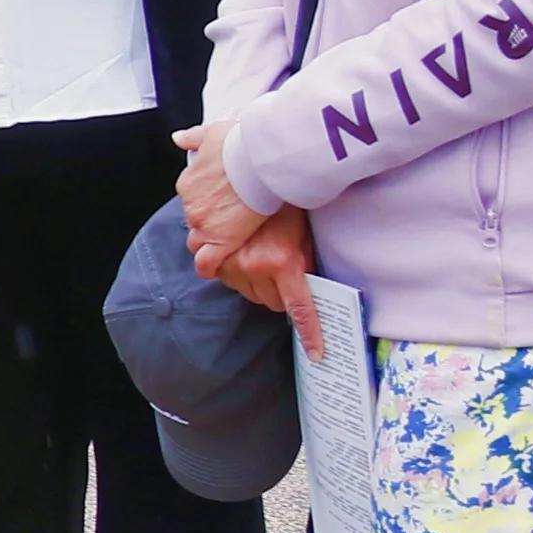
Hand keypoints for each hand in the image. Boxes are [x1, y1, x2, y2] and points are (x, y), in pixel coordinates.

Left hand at [171, 123, 265, 260]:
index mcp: (189, 183)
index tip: (215, 207)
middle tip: (226, 224)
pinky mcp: (221, 239)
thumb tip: (178, 138)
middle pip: (195, 221)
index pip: (192, 201)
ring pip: (200, 240)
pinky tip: (215, 269)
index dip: (205, 207)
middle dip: (207, 224)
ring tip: (226, 244)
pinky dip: (210, 266)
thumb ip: (193, 137)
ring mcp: (204, 223)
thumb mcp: (212, 133)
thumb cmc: (240, 144)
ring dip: (210, 243)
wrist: (256, 159)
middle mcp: (191, 204)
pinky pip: (208, 260)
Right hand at [212, 205, 323, 353]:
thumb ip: (306, 259)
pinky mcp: (216, 261)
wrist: (247, 179)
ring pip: (253, 295)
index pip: (300, 309)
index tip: (316, 353)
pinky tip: (247, 257)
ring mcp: (232, 265)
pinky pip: (232, 283)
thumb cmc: (281, 202)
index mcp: (281, 262)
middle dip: (283, 295)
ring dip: (262, 287)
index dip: (310, 334)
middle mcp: (254, 267)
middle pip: (275, 304)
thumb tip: (312, 283)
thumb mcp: (303, 231)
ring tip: (266, 260)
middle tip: (288, 275)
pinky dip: (241, 276)